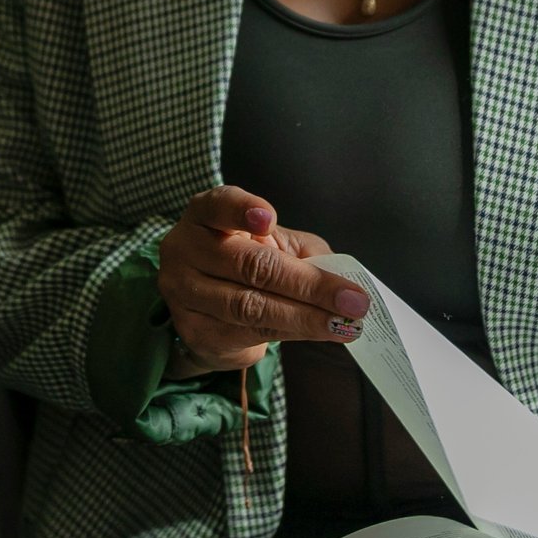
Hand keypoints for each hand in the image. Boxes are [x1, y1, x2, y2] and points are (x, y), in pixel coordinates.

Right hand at [157, 185, 369, 378]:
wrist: (209, 308)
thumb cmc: (249, 261)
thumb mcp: (276, 243)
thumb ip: (303, 251)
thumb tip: (342, 278)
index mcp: (205, 215)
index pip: (218, 205)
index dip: (242, 210)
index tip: (269, 219)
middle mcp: (185, 249)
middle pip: (248, 264)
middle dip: (307, 284)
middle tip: (352, 300)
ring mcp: (184, 292)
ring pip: (250, 305)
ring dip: (305, 316)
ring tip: (344, 322)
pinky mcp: (194, 330)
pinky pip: (249, 332)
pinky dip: (292, 332)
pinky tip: (321, 332)